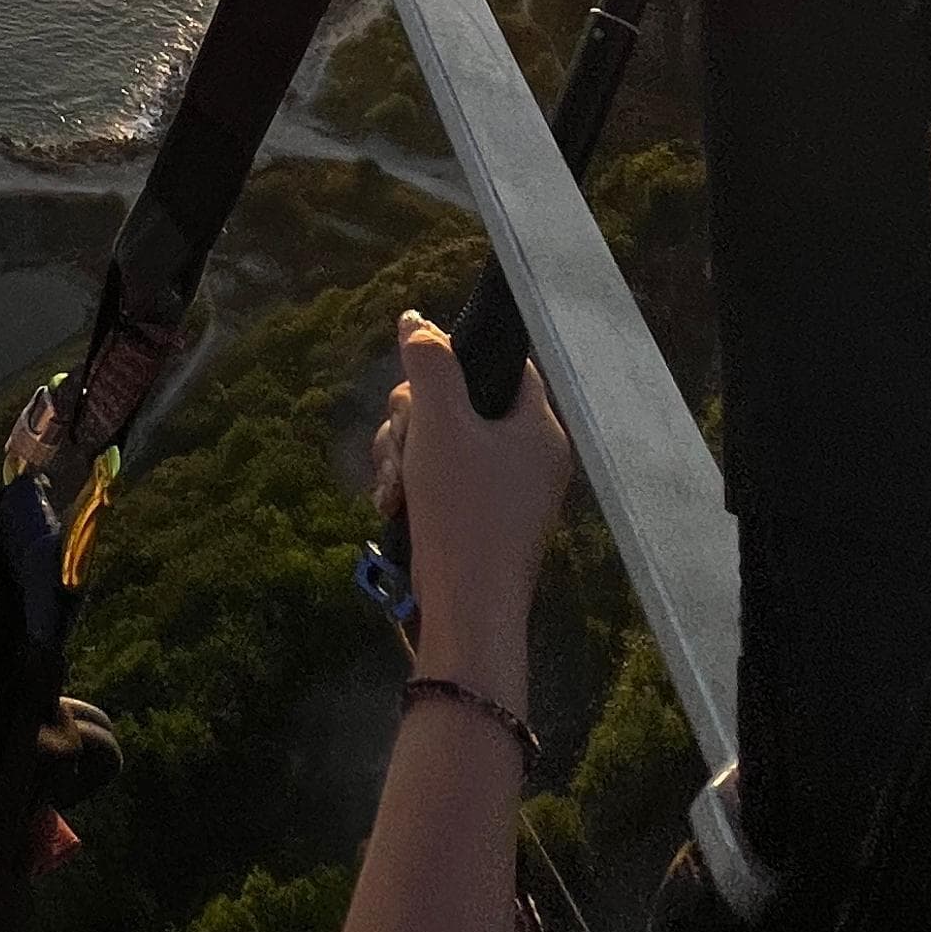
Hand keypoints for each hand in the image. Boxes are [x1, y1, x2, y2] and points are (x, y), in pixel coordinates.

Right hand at [368, 312, 569, 685]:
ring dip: (403, 455)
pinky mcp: (478, 523)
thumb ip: (428, 365)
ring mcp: (504, 495)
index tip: (418, 375)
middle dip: (413, 420)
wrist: (465, 613)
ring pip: (439, 442)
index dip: (456, 358)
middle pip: (459, 403)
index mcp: (539, 430)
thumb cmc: (463, 512)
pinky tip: (391, 506)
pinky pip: (438, 481)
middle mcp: (528, 459)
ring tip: (392, 487)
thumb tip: (415, 318)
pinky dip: (411, 486)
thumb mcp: (439, 424)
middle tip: (401, 444)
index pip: (504, 365)